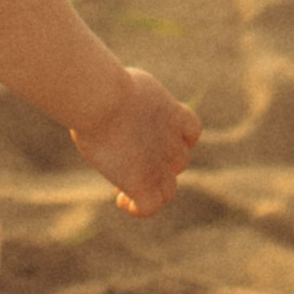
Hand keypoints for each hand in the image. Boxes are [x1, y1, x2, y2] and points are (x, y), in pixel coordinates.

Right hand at [68, 67, 202, 216]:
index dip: (177, 138)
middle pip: (179, 162)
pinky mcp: (142, 182)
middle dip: (158, 164)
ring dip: (151, 190)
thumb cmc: (104, 84)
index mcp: (172, 113)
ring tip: (123, 189)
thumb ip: (128, 98)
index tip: (150, 136)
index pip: (191, 131)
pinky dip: (138, 209)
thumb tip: (113, 97)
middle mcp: (171, 141)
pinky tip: (121, 201)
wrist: (103, 98)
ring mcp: (159, 164)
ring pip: (169, 190)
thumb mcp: (124, 84)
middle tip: (127, 160)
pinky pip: (149, 207)